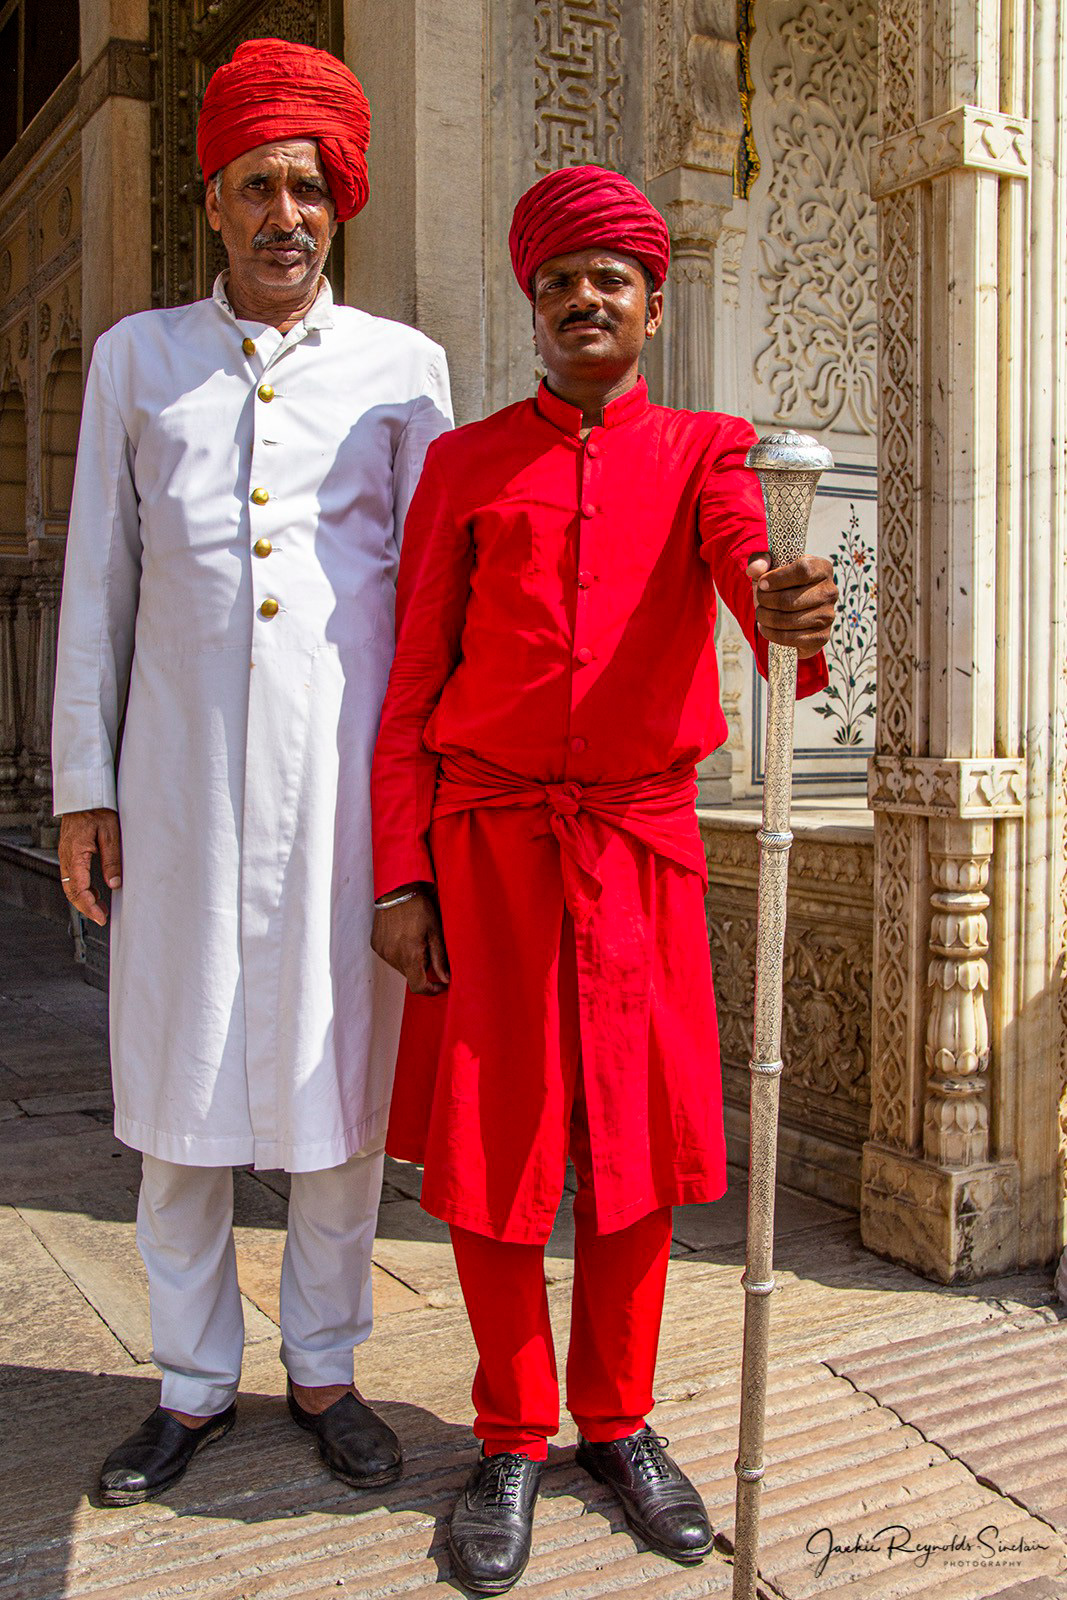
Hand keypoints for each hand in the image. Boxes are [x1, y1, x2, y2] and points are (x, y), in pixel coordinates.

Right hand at [58, 808, 121, 926]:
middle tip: (101, 918)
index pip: (79, 889)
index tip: (100, 917)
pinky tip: (95, 891)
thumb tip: (114, 883)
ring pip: (69, 885)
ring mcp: (66, 854)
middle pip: (71, 891)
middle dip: (85, 907)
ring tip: (100, 908)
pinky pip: (71, 876)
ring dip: (84, 899)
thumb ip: (111, 859)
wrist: (85, 794)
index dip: (89, 906)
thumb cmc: (98, 809)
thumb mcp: (110, 834)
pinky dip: (81, 888)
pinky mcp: (69, 852)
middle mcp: (66, 856)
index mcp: (75, 854)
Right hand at [371, 885, 449, 995]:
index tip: (441, 984)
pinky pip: (390, 957)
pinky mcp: (375, 945)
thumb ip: (440, 958)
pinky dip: (399, 953)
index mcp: (409, 955)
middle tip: (429, 947)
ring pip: (400, 967)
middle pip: (410, 976)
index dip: (431, 990)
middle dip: (422, 968)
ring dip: (410, 960)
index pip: (418, 987)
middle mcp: (393, 956)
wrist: (396, 890)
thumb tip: (446, 979)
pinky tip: (404, 936)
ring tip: (416, 938)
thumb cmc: (419, 907)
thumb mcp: (436, 931)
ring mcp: (382, 951)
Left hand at [746, 552, 836, 657]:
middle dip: (766, 601)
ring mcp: (827, 616)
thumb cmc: (781, 583)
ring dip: (766, 618)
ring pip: (789, 620)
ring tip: (760, 614)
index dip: (777, 579)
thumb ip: (760, 560)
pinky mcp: (822, 637)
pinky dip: (772, 634)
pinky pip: (792, 638)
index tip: (762, 584)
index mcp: (822, 568)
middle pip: (791, 600)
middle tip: (759, 601)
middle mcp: (830, 591)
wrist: (791, 610)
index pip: (803, 571)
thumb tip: (755, 570)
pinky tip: (766, 628)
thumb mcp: (770, 566)